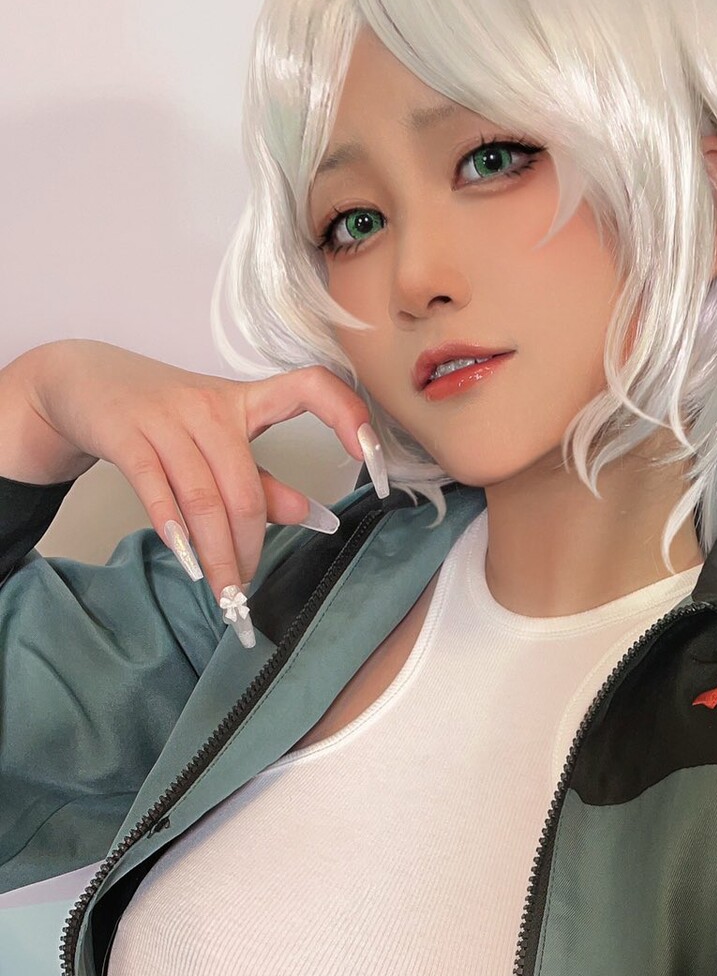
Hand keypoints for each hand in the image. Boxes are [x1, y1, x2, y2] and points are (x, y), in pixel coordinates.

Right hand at [25, 339, 386, 615]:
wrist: (83, 381)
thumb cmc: (163, 417)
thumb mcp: (219, 442)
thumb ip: (266, 483)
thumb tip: (318, 519)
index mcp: (246, 399)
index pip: (310, 387)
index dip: (347, 415)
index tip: (374, 463)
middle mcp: (211, 405)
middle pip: (245, 488)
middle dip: (251, 548)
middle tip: (246, 591)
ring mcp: (168, 418)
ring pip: (205, 498)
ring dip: (217, 555)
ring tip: (223, 594)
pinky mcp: (127, 434)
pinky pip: (157, 489)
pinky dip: (174, 531)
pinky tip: (188, 562)